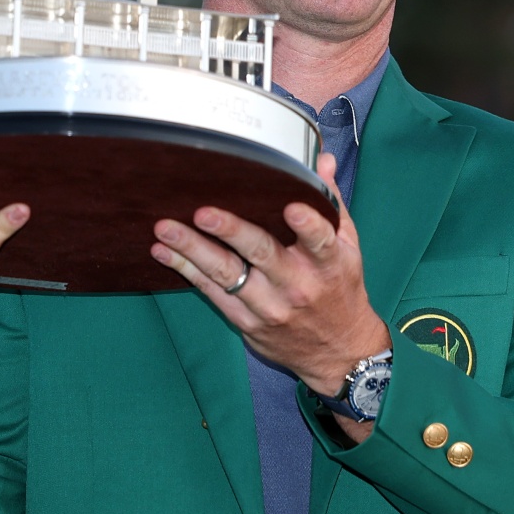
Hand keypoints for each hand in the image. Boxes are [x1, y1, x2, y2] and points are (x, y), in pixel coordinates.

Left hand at [151, 154, 390, 441]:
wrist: (339, 353)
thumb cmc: (341, 290)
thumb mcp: (349, 248)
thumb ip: (331, 203)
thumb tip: (323, 160)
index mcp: (329, 264)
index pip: (321, 242)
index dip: (308, 225)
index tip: (291, 208)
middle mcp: (299, 286)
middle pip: (263, 254)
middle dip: (231, 231)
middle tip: (203, 212)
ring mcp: (270, 307)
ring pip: (228, 274)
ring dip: (193, 250)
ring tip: (165, 229)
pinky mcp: (248, 322)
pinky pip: (213, 294)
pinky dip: (187, 271)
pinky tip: (164, 252)